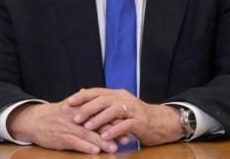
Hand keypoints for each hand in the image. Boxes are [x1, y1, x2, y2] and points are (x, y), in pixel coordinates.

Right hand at [7, 101, 118, 153]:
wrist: (33, 120)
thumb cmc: (53, 114)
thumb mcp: (67, 105)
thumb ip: (80, 100)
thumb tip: (88, 92)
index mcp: (79, 107)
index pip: (99, 111)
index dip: (114, 117)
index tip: (127, 123)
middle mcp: (74, 115)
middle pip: (96, 123)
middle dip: (112, 131)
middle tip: (126, 137)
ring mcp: (67, 127)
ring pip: (87, 134)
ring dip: (102, 141)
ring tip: (114, 147)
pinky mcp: (60, 137)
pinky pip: (74, 142)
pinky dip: (85, 146)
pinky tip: (95, 150)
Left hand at [67, 88, 183, 145]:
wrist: (161, 122)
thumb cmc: (136, 116)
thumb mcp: (118, 105)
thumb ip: (101, 100)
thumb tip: (82, 91)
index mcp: (117, 94)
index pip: (97, 91)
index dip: (82, 96)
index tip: (68, 102)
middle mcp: (124, 98)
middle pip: (103, 99)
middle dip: (87, 108)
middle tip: (74, 117)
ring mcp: (132, 109)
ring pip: (113, 111)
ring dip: (99, 119)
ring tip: (87, 127)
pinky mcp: (140, 122)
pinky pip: (125, 125)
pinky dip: (114, 130)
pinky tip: (105, 137)